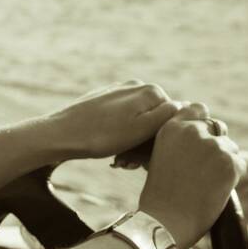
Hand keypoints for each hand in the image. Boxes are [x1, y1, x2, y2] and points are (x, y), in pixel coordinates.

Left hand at [45, 80, 180, 159]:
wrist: (60, 134)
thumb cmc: (102, 136)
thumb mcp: (142, 129)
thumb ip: (167, 116)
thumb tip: (187, 105)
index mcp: (151, 91)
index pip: (173, 118)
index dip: (164, 141)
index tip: (146, 158)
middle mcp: (136, 86)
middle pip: (154, 119)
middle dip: (147, 142)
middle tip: (129, 162)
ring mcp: (119, 92)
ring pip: (137, 122)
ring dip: (133, 143)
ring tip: (118, 159)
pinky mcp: (103, 100)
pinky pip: (121, 120)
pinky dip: (119, 136)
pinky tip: (109, 150)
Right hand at [138, 104, 247, 248]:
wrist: (166, 220)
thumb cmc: (160, 194)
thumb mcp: (160, 155)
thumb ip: (179, 139)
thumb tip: (204, 132)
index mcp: (171, 127)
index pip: (198, 109)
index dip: (203, 124)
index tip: (201, 139)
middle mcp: (192, 131)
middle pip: (218, 129)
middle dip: (216, 145)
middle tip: (205, 169)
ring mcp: (212, 146)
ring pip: (231, 148)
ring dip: (225, 162)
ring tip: (206, 184)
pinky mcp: (229, 163)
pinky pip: (240, 165)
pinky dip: (233, 177)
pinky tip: (215, 190)